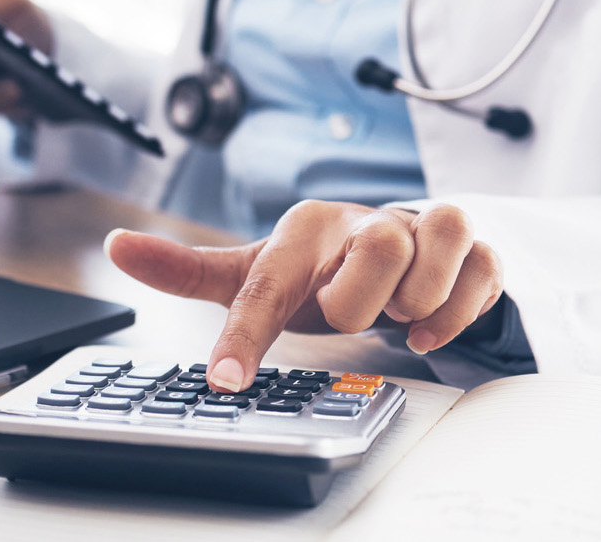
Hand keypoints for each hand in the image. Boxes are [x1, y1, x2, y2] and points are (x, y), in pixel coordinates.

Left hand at [104, 201, 503, 391]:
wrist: (382, 251)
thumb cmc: (312, 269)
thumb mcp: (249, 273)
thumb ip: (184, 268)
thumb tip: (116, 243)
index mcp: (302, 229)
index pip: (266, 284)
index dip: (243, 337)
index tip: (223, 381)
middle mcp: (365, 220)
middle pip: (381, 247)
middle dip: (364, 301)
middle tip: (352, 314)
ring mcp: (423, 229)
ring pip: (443, 237)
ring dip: (421, 295)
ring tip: (396, 314)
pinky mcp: (471, 249)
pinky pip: (484, 267)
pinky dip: (460, 307)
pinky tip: (428, 326)